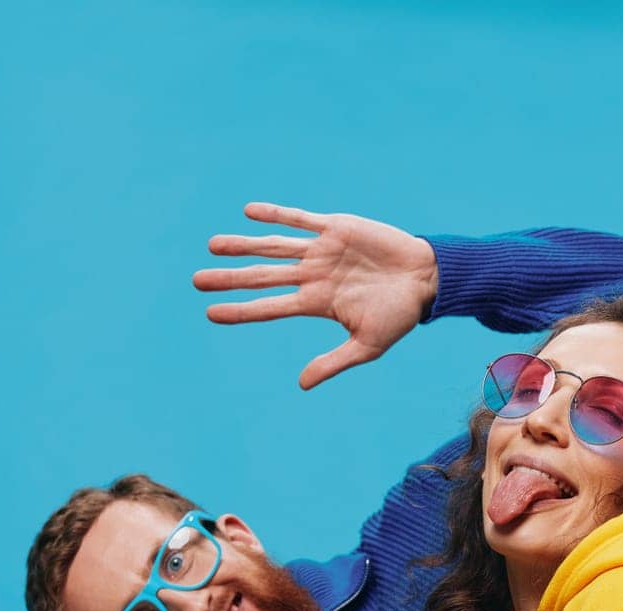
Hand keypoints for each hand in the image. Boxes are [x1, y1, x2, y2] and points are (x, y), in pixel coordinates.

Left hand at [193, 203, 439, 390]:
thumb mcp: (367, 346)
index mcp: (317, 303)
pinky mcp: (336, 227)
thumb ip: (332, 363)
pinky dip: (276, 216)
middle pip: (263, 276)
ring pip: (274, 246)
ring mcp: (322, 251)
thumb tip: (300, 384)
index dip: (240, 310)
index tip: (210, 313)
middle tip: (196, 280)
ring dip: (243, 245)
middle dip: (230, 278)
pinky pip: (299, 219)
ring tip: (212, 245)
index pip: (270, 307)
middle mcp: (313, 276)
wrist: (426, 279)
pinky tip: (248, 213)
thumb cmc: (400, 316)